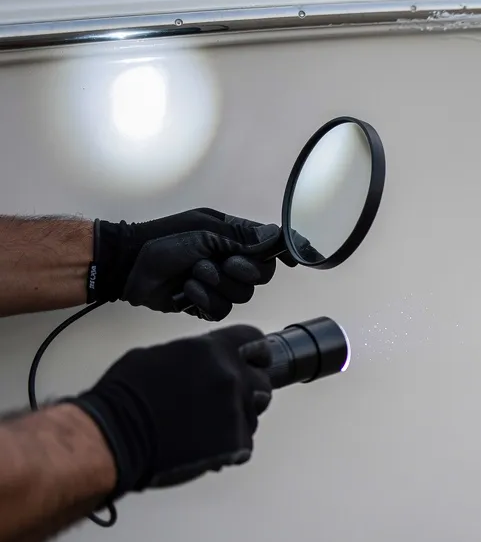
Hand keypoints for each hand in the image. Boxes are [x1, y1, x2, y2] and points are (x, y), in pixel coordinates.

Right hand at [66, 325, 274, 499]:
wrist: (114, 436)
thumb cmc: (124, 398)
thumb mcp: (158, 355)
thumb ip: (194, 356)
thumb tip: (202, 361)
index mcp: (212, 350)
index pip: (253, 340)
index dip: (253, 353)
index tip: (253, 360)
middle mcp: (230, 376)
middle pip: (261, 380)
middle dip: (246, 390)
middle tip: (220, 402)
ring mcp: (236, 410)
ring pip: (253, 413)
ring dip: (235, 419)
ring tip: (202, 427)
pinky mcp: (236, 442)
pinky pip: (244, 442)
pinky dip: (228, 446)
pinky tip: (202, 444)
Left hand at [90, 208, 300, 320]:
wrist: (128, 265)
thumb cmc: (162, 240)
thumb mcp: (203, 230)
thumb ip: (240, 236)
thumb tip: (274, 235)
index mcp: (233, 239)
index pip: (269, 248)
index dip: (282, 254)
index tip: (292, 261)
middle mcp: (230, 262)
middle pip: (262, 276)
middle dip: (243, 271)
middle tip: (224, 262)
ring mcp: (218, 285)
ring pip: (242, 296)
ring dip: (217, 284)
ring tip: (193, 274)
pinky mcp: (205, 305)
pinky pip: (221, 310)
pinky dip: (204, 299)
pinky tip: (187, 290)